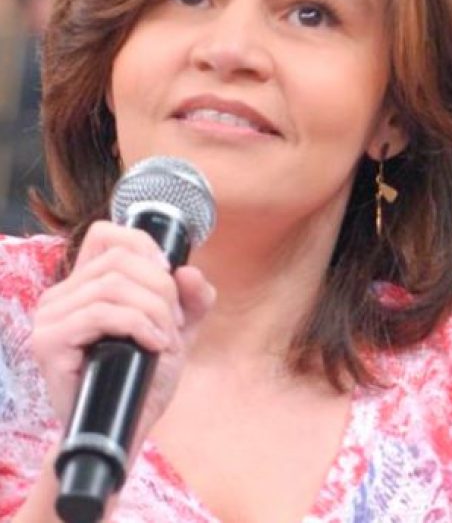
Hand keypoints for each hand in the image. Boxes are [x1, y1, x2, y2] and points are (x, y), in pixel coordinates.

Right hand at [31, 220, 215, 446]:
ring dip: (154, 311)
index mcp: (86, 283)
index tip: (170, 275)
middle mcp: (62, 294)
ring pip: (114, 286)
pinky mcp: (49, 341)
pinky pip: (101, 314)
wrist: (125, 427)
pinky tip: (154, 344)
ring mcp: (51, 317)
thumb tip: (189, 272)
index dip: (144, 245)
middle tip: (175, 323)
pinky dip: (139, 325)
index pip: (106, 234)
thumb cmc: (144, 376)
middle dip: (162, 288)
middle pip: (121, 260)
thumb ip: (193, 299)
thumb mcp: (178, 329)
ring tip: (166, 339)